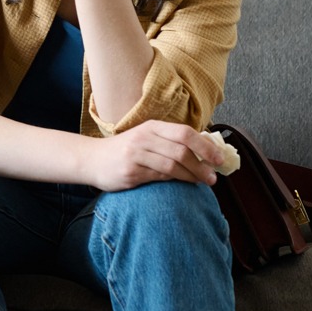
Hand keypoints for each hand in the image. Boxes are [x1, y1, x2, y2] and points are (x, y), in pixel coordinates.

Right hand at [85, 120, 225, 190]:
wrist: (91, 159)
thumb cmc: (125, 150)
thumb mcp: (146, 138)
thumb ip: (171, 142)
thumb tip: (206, 151)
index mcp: (151, 127)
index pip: (185, 133)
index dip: (206, 146)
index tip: (220, 158)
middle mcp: (144, 138)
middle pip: (182, 150)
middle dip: (203, 164)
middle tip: (214, 176)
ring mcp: (136, 154)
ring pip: (173, 165)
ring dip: (192, 176)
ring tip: (203, 182)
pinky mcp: (131, 172)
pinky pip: (160, 177)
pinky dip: (176, 181)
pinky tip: (183, 183)